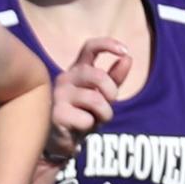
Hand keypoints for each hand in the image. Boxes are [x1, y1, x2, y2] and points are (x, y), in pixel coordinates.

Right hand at [44, 37, 131, 160]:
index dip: (107, 44)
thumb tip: (127, 58)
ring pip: (94, 99)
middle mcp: (65, 78)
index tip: (125, 51)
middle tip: (110, 103)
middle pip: (97, 75)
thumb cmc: (82, 113)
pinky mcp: (57, 114)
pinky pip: (86, 120)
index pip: (90, 47)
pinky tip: (78, 128)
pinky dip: (89, 127)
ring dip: (104, 114)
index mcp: (77, 70)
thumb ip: (114, 79)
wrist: (60, 139)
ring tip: (94, 120)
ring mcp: (59, 96)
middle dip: (111, 91)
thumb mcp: (101, 95)